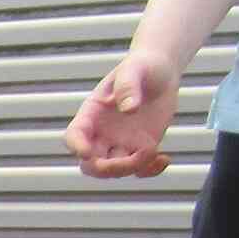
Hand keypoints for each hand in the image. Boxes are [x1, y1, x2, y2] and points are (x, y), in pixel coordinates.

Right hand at [63, 52, 179, 178]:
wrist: (161, 72)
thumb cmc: (142, 67)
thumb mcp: (134, 70)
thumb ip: (128, 86)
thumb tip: (129, 108)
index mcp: (92, 114)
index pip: (74, 135)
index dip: (76, 146)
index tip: (86, 152)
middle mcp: (101, 134)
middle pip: (91, 164)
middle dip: (107, 168)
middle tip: (131, 160)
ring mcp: (120, 143)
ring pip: (114, 171)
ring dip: (132, 168)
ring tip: (155, 152)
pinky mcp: (140, 148)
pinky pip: (138, 170)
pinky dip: (149, 171)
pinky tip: (164, 158)